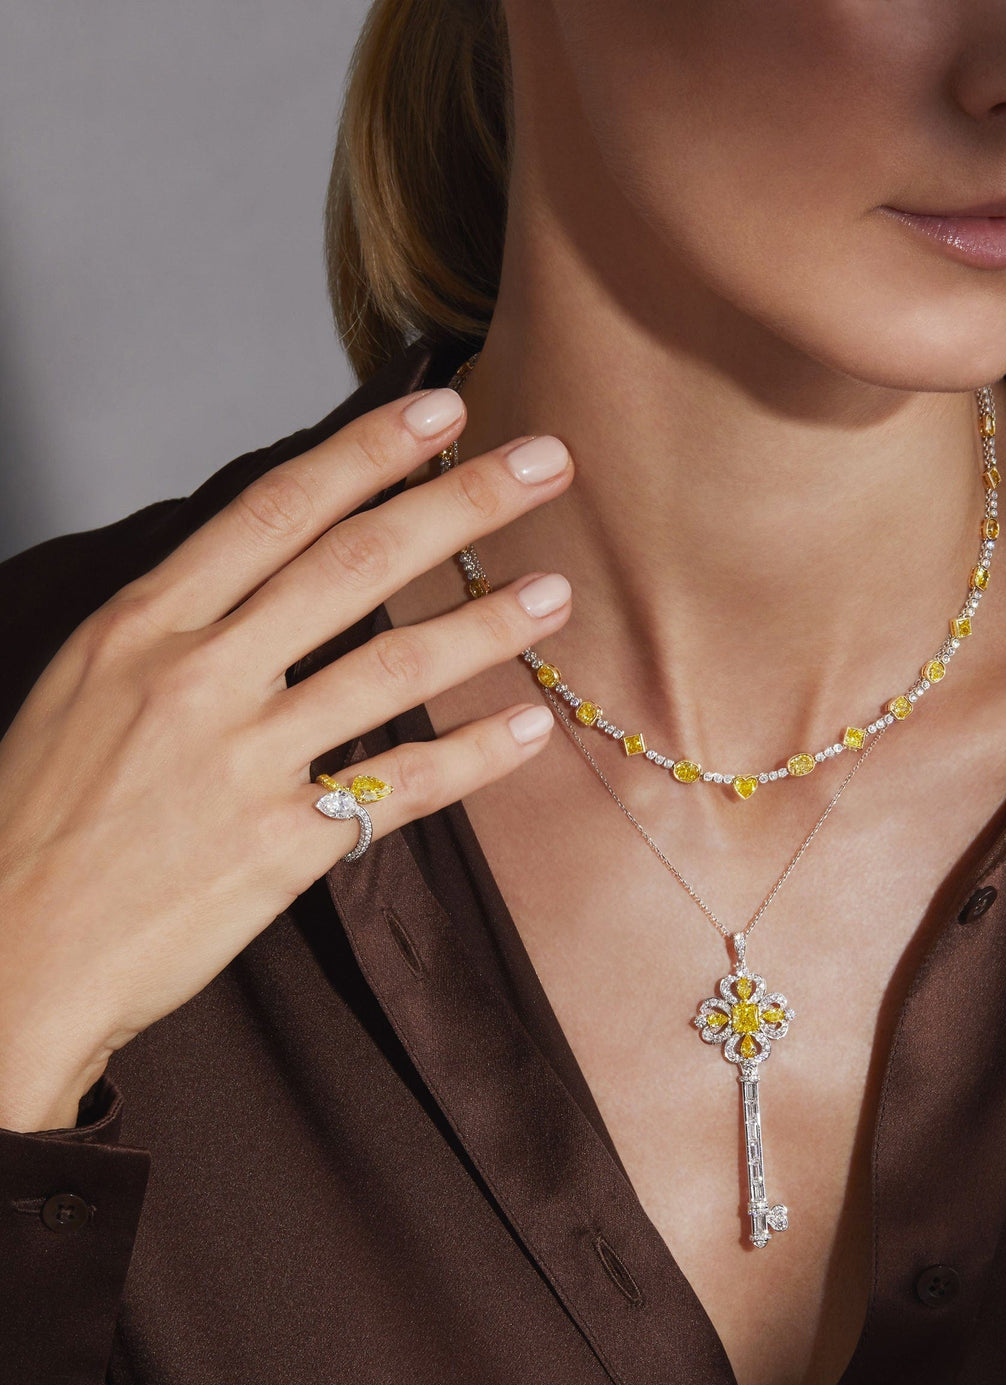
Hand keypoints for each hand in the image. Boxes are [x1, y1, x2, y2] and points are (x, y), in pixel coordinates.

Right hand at [0, 386, 573, 1128]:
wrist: (6, 955)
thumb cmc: (37, 820)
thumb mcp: (85, 689)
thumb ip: (178, 629)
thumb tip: (268, 577)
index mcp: (142, 625)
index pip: (275, 509)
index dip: (368, 452)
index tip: (440, 412)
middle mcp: (197, 677)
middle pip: (354, 563)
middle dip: (460, 502)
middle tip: (544, 462)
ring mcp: (242, 761)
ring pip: (393, 666)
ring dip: (488, 623)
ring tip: (556, 594)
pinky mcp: (278, 846)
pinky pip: (399, 788)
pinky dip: (471, 757)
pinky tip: (527, 728)